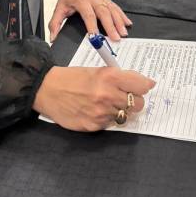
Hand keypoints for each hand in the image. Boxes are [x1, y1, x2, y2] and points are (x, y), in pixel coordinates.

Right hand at [33, 65, 154, 130]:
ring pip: (125, 116)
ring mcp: (102, 113)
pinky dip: (107, 118)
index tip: (143, 87)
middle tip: (124, 96)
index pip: (142, 86)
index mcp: (110, 77)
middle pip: (138, 104)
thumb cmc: (74, 77)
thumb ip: (121, 77)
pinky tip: (95, 111)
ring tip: (106, 103)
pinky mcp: (94, 126)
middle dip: (134, 100)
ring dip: (120, 110)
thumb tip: (147, 84)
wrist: (48, 90)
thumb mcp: (99, 70)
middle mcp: (108, 95)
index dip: (144, 86)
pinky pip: (111, 124)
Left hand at [48, 0, 131, 41]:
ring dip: (119, 22)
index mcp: (81, 1)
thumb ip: (55, 23)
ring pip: (112, 10)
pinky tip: (127, 23)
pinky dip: (123, 15)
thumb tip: (53, 37)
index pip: (88, 15)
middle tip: (116, 37)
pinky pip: (116, 7)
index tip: (95, 36)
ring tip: (123, 33)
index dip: (92, 26)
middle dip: (111, 26)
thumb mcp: (59, 8)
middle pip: (104, 13)